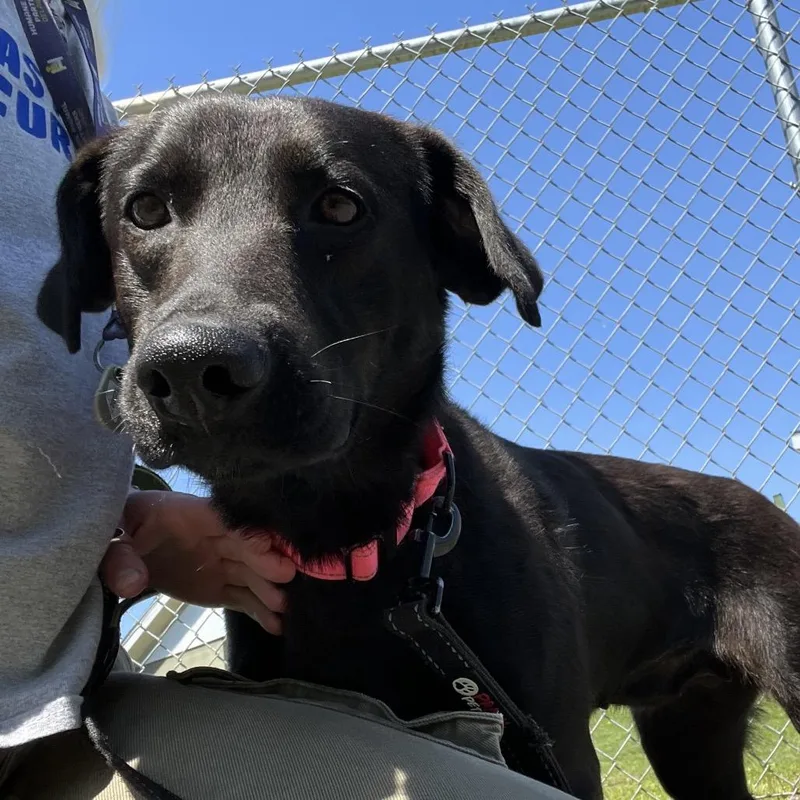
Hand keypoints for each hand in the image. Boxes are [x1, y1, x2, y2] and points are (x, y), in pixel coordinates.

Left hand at [100, 491, 295, 633]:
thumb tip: (132, 583)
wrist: (126, 545)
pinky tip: (277, 625)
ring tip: (285, 607)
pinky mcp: (219, 587)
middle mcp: (215, 536)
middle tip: (286, 575)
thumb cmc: (122, 530)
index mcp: (190, 514)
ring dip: (267, 589)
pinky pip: (242, 598)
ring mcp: (220, 563)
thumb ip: (119, 557)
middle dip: (265, 560)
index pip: (224, 519)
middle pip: (244, 547)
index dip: (246, 530)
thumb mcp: (113, 536)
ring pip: (249, 575)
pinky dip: (259, 611)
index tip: (267, 543)